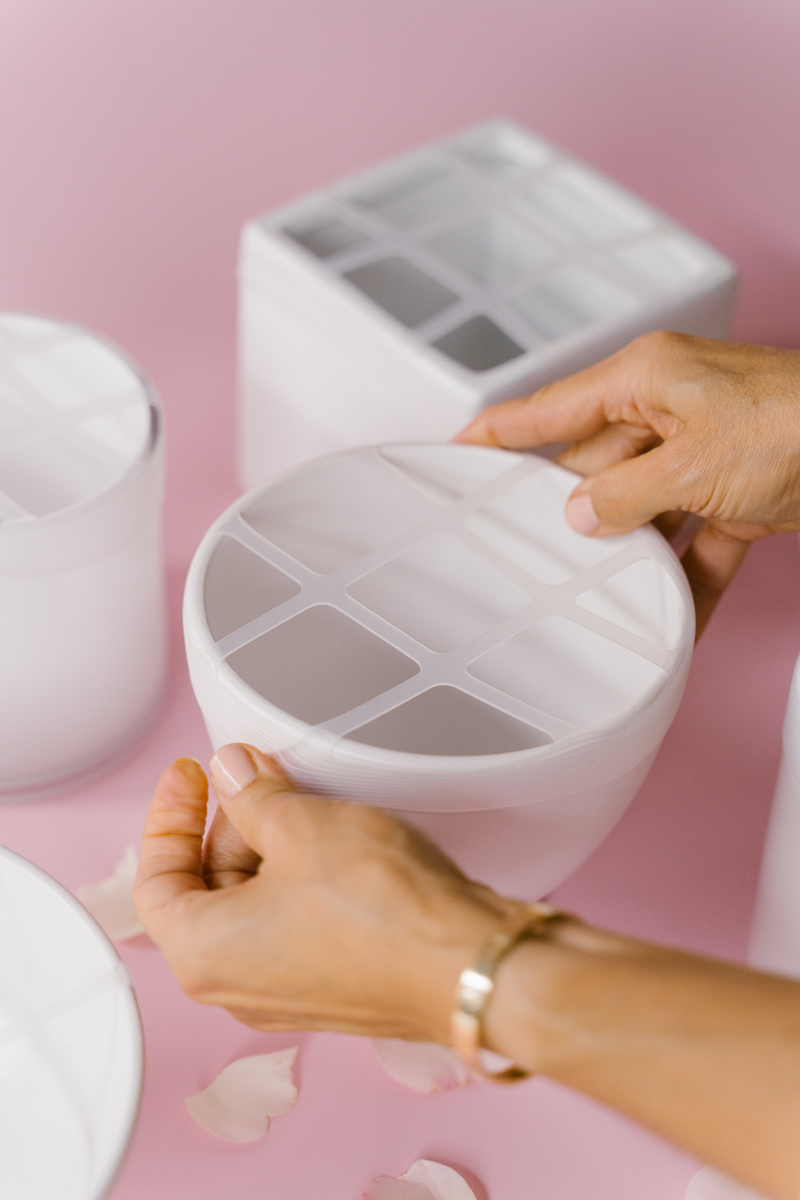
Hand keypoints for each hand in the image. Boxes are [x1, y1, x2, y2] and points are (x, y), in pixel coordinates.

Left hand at [133, 746, 526, 1041]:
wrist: (465, 963)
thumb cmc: (379, 910)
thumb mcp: (299, 826)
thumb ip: (251, 796)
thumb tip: (233, 773)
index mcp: (204, 954)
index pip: (155, 881)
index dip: (170, 817)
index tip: (192, 775)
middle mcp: (237, 986)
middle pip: (207, 890)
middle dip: (229, 825)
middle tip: (259, 776)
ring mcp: (288, 991)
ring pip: (254, 905)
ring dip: (269, 847)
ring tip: (303, 801)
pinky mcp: (333, 984)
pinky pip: (295, 923)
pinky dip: (300, 876)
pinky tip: (332, 839)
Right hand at [457, 333, 799, 635]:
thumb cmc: (798, 422)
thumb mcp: (691, 464)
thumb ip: (625, 495)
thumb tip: (582, 516)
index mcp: (646, 378)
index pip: (552, 407)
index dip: (502, 430)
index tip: (460, 448)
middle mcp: (671, 409)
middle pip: (598, 465)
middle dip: (573, 511)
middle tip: (530, 546)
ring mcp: (706, 451)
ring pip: (645, 508)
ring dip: (631, 552)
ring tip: (598, 590)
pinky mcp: (740, 492)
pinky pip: (697, 541)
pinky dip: (688, 577)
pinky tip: (673, 615)